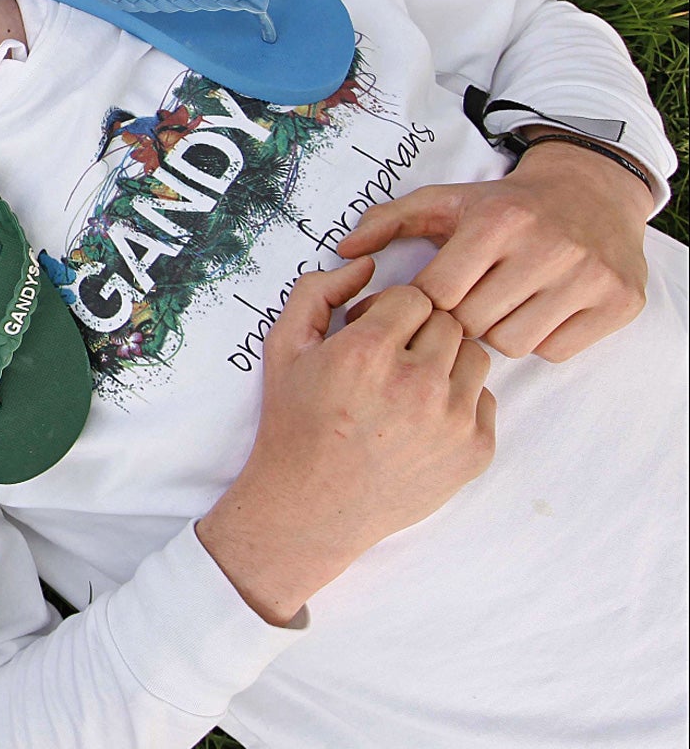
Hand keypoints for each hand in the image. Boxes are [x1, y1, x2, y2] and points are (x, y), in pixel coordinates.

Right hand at [197, 258, 494, 625]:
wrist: (313, 505)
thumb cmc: (296, 422)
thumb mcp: (284, 347)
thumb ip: (317, 291)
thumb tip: (366, 264)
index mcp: (368, 351)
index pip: (414, 295)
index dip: (390, 309)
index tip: (373, 331)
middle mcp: (416, 382)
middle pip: (447, 320)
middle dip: (419, 331)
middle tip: (390, 357)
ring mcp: (451, 419)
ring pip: (473, 354)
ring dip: (445, 359)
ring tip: (410, 384)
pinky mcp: (475, 449)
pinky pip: (484, 398)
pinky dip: (458, 400)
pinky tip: (423, 418)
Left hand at [336, 139, 650, 361]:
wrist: (590, 193)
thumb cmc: (504, 205)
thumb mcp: (445, 201)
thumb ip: (388, 221)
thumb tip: (342, 250)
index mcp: (497, 221)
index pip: (438, 293)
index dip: (427, 300)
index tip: (433, 293)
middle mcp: (546, 247)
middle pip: (473, 323)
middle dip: (461, 317)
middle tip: (470, 299)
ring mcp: (587, 276)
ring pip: (513, 343)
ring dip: (499, 332)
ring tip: (502, 304)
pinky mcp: (619, 301)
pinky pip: (556, 350)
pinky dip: (542, 339)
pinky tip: (539, 310)